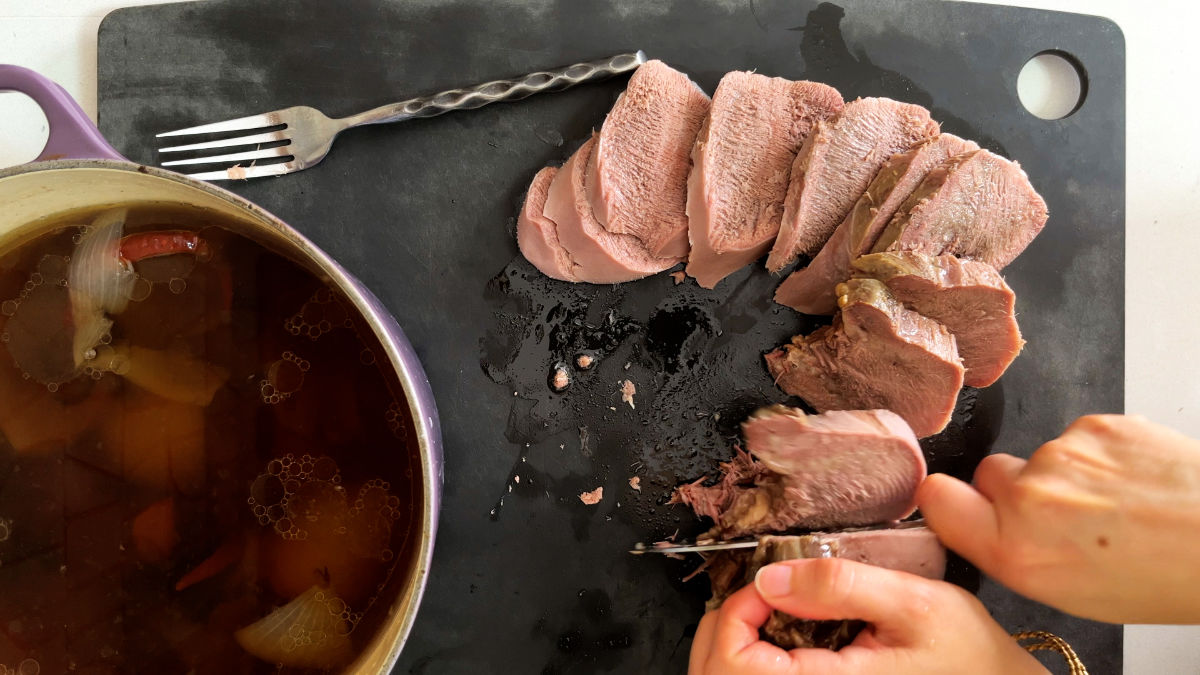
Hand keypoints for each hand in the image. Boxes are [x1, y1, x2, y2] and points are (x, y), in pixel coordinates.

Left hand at [688, 558, 1044, 673]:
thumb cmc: (971, 656)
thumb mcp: (914, 603)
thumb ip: (838, 585)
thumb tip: (769, 576)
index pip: (735, 663)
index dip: (734, 612)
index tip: (764, 580)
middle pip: (719, 674)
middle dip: (726, 623)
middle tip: (760, 588)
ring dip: (735, 641)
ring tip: (766, 608)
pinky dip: (754, 658)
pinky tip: (781, 634)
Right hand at [918, 414, 1199, 623]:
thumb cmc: (1166, 578)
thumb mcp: (1070, 593)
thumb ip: (1015, 553)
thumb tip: (991, 525)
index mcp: (1015, 552)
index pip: (936, 499)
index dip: (946, 499)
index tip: (959, 503)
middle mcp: (1029, 499)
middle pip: (989, 475)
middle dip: (1014, 490)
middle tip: (1065, 515)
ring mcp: (1061, 454)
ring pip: (1042, 455)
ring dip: (1070, 474)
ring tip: (1121, 503)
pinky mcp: (1096, 424)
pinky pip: (1081, 436)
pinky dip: (1103, 454)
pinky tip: (1136, 480)